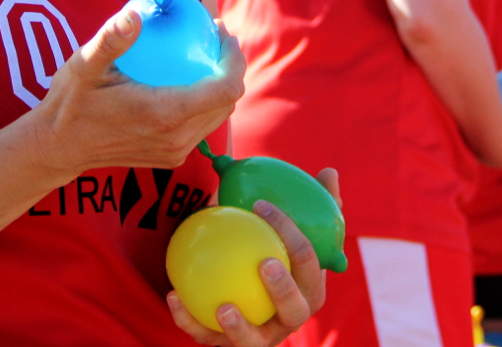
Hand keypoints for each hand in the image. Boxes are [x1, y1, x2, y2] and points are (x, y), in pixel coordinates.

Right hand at [29, 8, 245, 176]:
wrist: (57, 148)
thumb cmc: (70, 104)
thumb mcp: (83, 66)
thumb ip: (110, 40)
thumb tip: (134, 15)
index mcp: (165, 114)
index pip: (225, 89)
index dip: (234, 59)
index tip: (221, 32)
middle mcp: (177, 137)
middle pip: (227, 101)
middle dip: (229, 66)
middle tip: (212, 36)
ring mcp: (176, 151)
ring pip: (217, 115)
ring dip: (219, 84)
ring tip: (203, 53)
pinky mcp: (171, 156)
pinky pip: (201, 126)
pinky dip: (204, 101)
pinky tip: (188, 78)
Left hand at [167, 170, 339, 345]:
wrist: (254, 300)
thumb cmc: (279, 256)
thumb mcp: (296, 232)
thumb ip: (316, 204)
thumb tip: (329, 172)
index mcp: (311, 289)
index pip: (308, 261)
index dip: (290, 233)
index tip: (262, 205)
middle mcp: (291, 319)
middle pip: (294, 309)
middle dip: (284, 290)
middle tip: (264, 263)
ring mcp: (262, 338)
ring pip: (254, 341)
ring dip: (239, 328)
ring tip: (223, 306)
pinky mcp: (230, 346)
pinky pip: (207, 337)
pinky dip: (189, 319)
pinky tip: (172, 294)